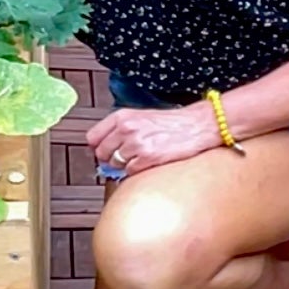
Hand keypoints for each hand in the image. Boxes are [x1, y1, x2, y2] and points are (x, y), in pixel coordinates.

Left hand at [88, 103, 222, 175]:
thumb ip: (119, 129)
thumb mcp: (140, 117)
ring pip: (115, 164)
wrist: (196, 126)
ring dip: (124, 165)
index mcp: (122, 116)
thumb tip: (100, 148)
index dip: (96, 147)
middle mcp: (126, 128)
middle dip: (109, 158)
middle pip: (101, 153)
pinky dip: (136, 171)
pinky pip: (130, 172)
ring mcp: (136, 143)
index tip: (102, 151)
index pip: (92, 137)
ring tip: (139, 158)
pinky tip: (148, 162)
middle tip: (123, 158)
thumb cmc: (170, 123)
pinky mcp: (147, 158)